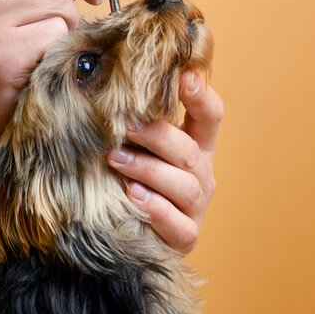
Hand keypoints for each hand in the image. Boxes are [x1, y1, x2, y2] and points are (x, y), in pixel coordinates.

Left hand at [106, 72, 222, 254]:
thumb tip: (104, 83)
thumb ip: (130, 121)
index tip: (182, 76)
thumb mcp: (132, 146)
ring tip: (115, 158)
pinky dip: (156, 209)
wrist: (128, 235)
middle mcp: (201, 175)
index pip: (210, 115)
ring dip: (149, 169)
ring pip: (185, 185)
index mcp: (195, 146)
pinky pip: (177, 223)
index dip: (200, 96)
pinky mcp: (184, 237)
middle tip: (123, 124)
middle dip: (157, 134)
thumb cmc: (126, 179)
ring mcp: (195, 208)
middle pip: (190, 150)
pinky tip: (133, 196)